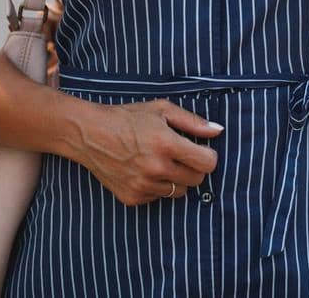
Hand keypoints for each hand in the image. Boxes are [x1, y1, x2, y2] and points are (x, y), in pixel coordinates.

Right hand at [67, 99, 222, 206]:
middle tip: (180, 155)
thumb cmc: (127, 118)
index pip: (207, 164)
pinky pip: (158, 198)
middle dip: (193, 168)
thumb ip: (193, 122)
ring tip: (159, 162)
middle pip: (196, 180)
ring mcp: (143, 186)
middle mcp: (156, 168)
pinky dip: (157, 187)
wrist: (90, 134)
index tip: (201, 151)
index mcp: (166, 144)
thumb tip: (219, 131)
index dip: (208, 156)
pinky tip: (143, 171)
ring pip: (179, 192)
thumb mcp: (161, 110)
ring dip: (175, 179)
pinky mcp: (132, 198)